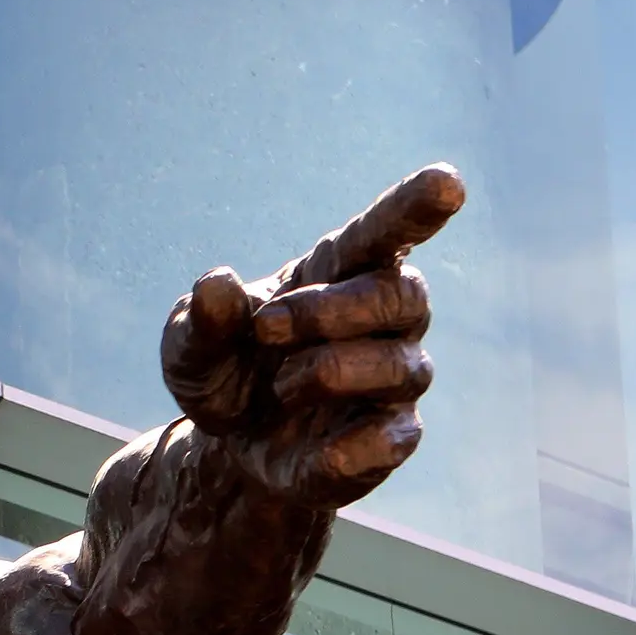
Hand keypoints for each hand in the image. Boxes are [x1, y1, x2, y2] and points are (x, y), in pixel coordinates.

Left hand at [158, 163, 460, 514]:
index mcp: (338, 272)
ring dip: (331, 372)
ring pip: (402, 368)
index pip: (386, 233)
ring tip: (278, 387)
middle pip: (402, 296)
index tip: (447, 184)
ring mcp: (393, 380)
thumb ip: (199, 321)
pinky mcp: (391, 439)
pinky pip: (395, 439)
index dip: (415, 208)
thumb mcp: (188, 349)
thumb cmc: (225, 373)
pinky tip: (320, 450)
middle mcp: (383, 320)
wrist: (230, 449)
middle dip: (332, 311)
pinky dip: (358, 446)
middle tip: (266, 329)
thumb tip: (215, 286)